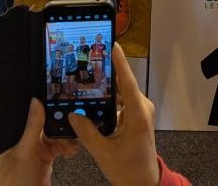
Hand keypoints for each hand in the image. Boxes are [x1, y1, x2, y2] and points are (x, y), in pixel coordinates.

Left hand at [0, 97, 76, 185]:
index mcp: (15, 136)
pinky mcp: (46, 160)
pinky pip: (60, 147)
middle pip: (46, 125)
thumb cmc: (14, 183)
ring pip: (55, 136)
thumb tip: (36, 101)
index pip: (31, 116)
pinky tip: (71, 150)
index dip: (45, 109)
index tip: (60, 102)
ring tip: (72, 142)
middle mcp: (26, 142)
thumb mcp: (25, 152)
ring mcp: (37, 151)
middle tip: (71, 124)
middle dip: (60, 124)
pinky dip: (67, 147)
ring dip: (66, 137)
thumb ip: (32, 127)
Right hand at [69, 43, 160, 185]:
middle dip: (107, 73)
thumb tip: (73, 116)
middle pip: (123, 84)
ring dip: (107, 87)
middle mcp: (142, 108)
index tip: (113, 45)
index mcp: (138, 114)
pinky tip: (96, 99)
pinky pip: (123, 101)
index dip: (120, 62)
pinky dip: (110, 99)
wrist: (143, 182)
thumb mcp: (103, 152)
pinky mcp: (137, 115)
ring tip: (88, 78)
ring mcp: (141, 111)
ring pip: (122, 92)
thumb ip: (87, 132)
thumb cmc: (129, 170)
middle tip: (90, 60)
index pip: (127, 82)